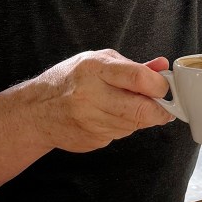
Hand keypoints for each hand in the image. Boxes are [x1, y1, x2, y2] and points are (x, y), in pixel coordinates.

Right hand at [23, 49, 174, 152]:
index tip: (165, 87)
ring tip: (128, 105)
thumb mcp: (97, 61)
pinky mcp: (92, 140)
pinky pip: (121, 134)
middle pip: (141, 109)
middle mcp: (91, 96)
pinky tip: (109, 116)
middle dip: (160, 110)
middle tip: (165, 106)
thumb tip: (161, 66)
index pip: (138, 78)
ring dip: (140, 118)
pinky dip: (123, 126)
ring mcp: (91, 121)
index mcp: (94, 69)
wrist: (35, 112)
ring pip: (134, 125)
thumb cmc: (68, 80)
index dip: (160, 86)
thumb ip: (131, 66)